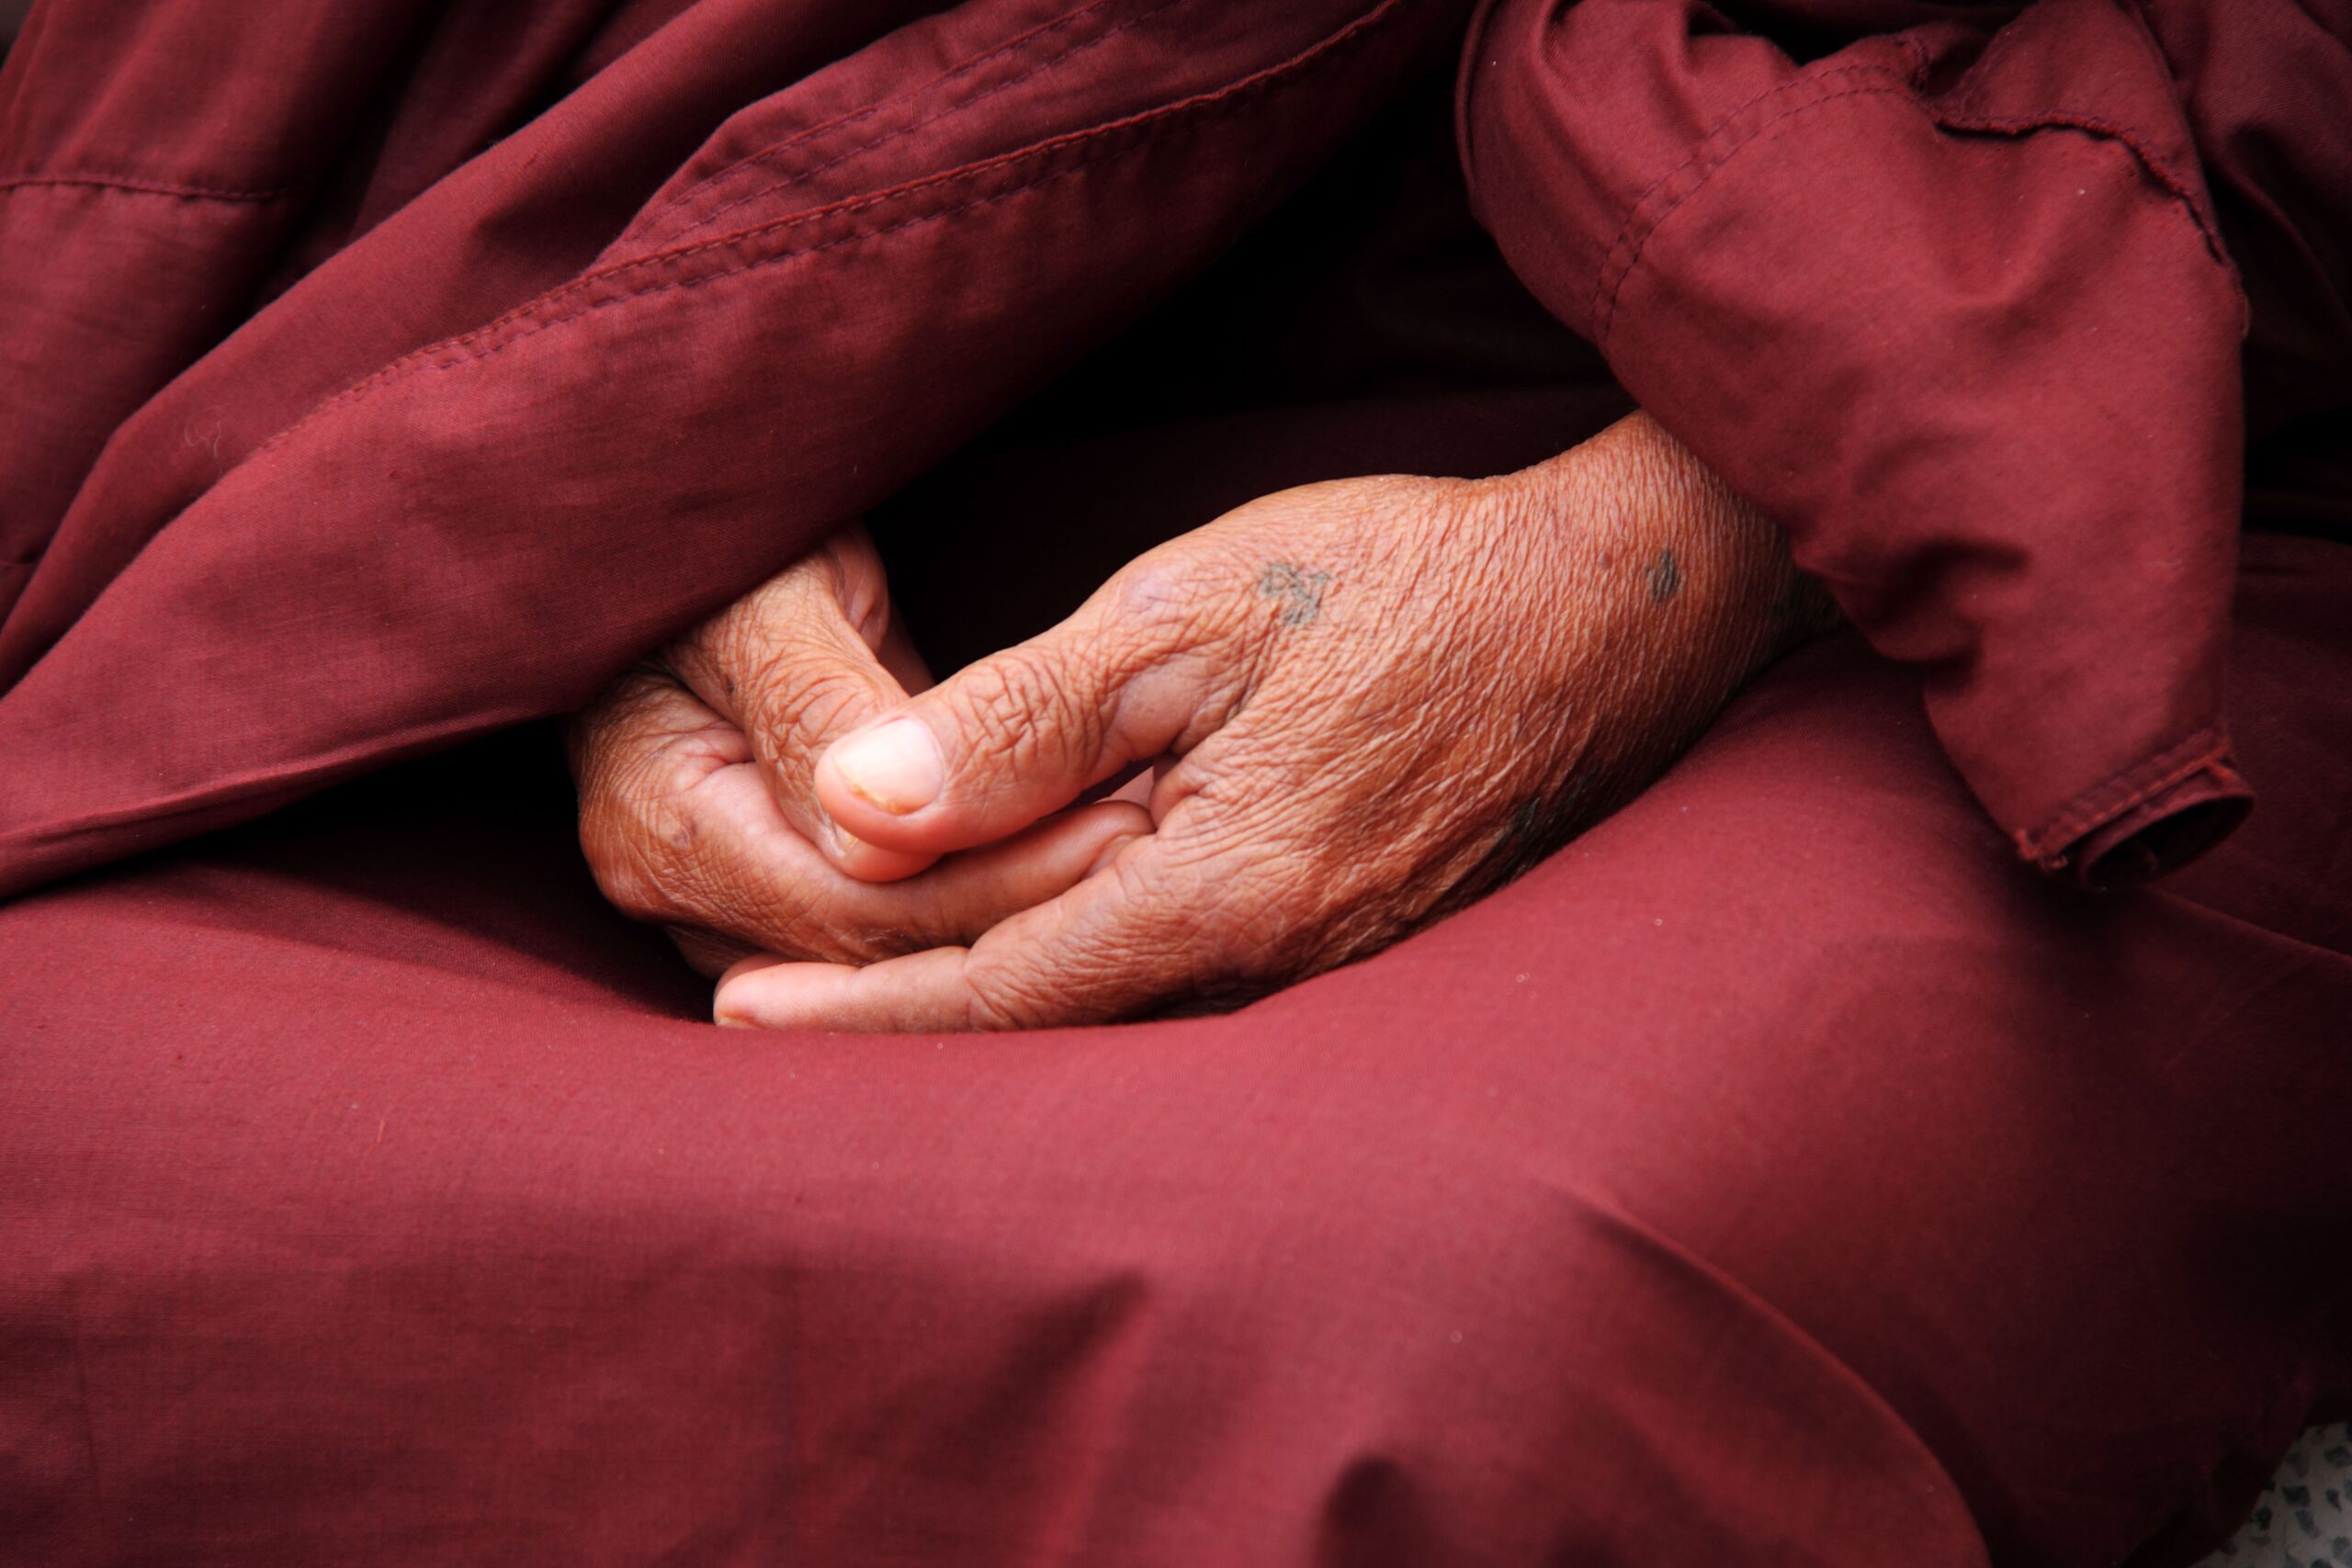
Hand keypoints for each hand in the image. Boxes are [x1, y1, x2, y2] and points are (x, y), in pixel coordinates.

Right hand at [566, 526, 1148, 979]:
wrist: (697, 523)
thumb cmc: (726, 531)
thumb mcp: (768, 592)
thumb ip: (816, 710)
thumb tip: (877, 841)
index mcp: (657, 824)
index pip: (847, 909)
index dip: (993, 882)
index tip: (1123, 829)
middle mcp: (680, 891)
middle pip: (876, 949)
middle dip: (1021, 907)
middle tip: (1156, 845)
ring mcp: (730, 899)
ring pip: (893, 953)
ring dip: (1014, 913)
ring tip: (1141, 854)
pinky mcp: (795, 879)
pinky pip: (898, 920)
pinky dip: (988, 891)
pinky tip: (1083, 853)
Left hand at [714, 413, 1824, 1029]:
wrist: (1610, 608)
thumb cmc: (1397, 584)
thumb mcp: (1187, 614)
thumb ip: (1020, 719)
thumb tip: (860, 810)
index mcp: (1219, 894)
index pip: (991, 991)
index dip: (855, 1013)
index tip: (736, 1023)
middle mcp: (1272, 969)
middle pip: (1043, 1025)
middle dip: (894, 1021)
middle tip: (751, 1001)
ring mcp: (1325, 973)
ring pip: (1111, 1017)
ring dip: (978, 1003)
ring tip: (851, 986)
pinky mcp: (1357, 946)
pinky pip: (1185, 989)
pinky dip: (1078, 975)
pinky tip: (1022, 944)